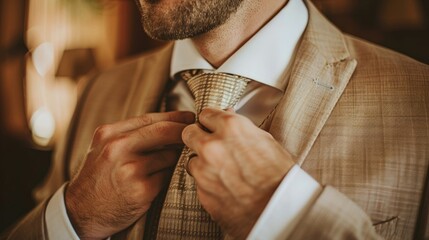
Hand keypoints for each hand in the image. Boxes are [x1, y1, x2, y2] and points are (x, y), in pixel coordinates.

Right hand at [65, 111, 194, 238]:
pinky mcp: (141, 189)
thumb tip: (168, 123)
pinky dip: (168, 177)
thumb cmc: (98, 178)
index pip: (150, 118)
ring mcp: (130, 169)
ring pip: (169, 155)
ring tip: (172, 162)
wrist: (81, 212)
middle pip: (163, 131)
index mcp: (110, 133)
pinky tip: (161, 180)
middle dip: (184, 130)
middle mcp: (118, 148)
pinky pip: (167, 176)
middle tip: (195, 132)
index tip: (189, 116)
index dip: (174, 116)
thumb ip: (130, 134)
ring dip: (176, 158)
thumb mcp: (104, 148)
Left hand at [182, 108, 293, 238]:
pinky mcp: (201, 191)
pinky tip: (224, 187)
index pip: (205, 114)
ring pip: (191, 159)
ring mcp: (204, 169)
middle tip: (208, 145)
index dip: (210, 121)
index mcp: (231, 127)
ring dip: (201, 163)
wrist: (280, 210)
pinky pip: (198, 182)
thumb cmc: (279, 175)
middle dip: (197, 137)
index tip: (213, 127)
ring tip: (221, 172)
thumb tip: (228, 114)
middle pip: (188, 133)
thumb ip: (241, 127)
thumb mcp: (266, 141)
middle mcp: (213, 145)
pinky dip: (207, 183)